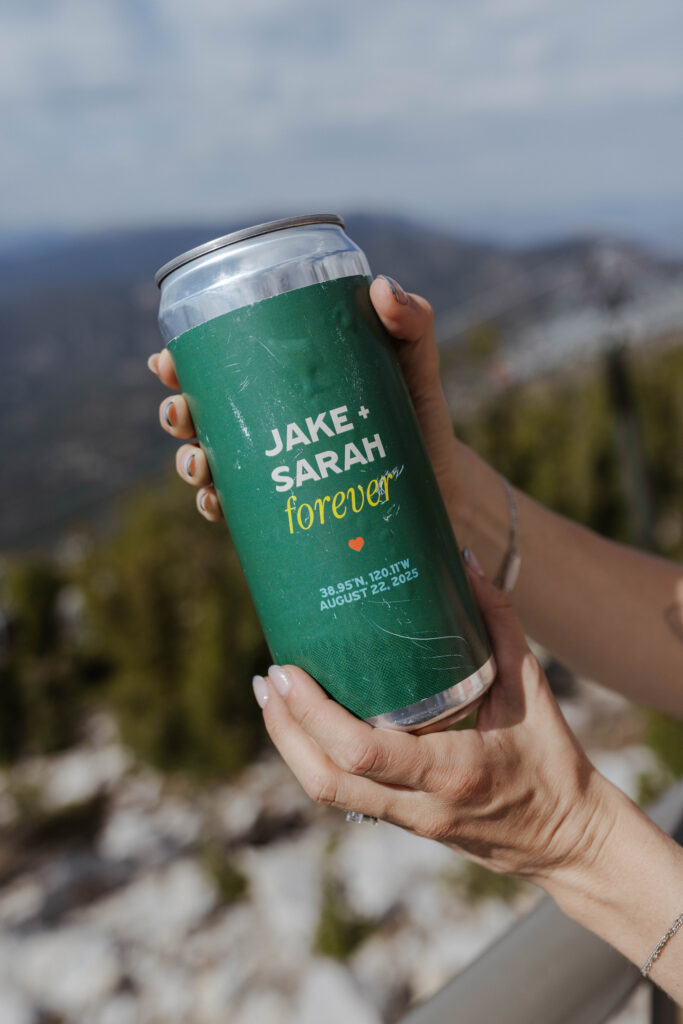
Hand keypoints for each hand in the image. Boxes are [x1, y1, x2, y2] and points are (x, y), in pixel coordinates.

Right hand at [147, 275, 462, 524]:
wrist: (439, 485)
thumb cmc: (419, 413)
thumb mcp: (414, 360)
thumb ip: (410, 320)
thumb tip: (381, 289)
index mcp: (283, 377)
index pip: (220, 361)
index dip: (182, 360)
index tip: (168, 361)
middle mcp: (270, 420)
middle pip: (201, 412)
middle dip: (175, 412)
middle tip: (181, 413)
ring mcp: (274, 466)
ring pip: (209, 461)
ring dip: (187, 462)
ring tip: (199, 464)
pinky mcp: (286, 507)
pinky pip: (236, 510)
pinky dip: (214, 506)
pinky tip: (214, 503)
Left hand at [251, 558, 615, 885]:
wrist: (568, 842)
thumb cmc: (553, 761)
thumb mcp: (533, 688)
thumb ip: (499, 622)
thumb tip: (462, 562)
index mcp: (452, 770)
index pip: (362, 752)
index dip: (312, 715)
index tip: (286, 672)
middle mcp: (421, 803)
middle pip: (326, 780)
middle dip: (284, 730)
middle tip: (268, 678)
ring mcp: (408, 820)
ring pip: (326, 794)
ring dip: (290, 747)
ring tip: (272, 698)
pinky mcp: (404, 825)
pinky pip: (344, 795)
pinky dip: (314, 759)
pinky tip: (304, 724)